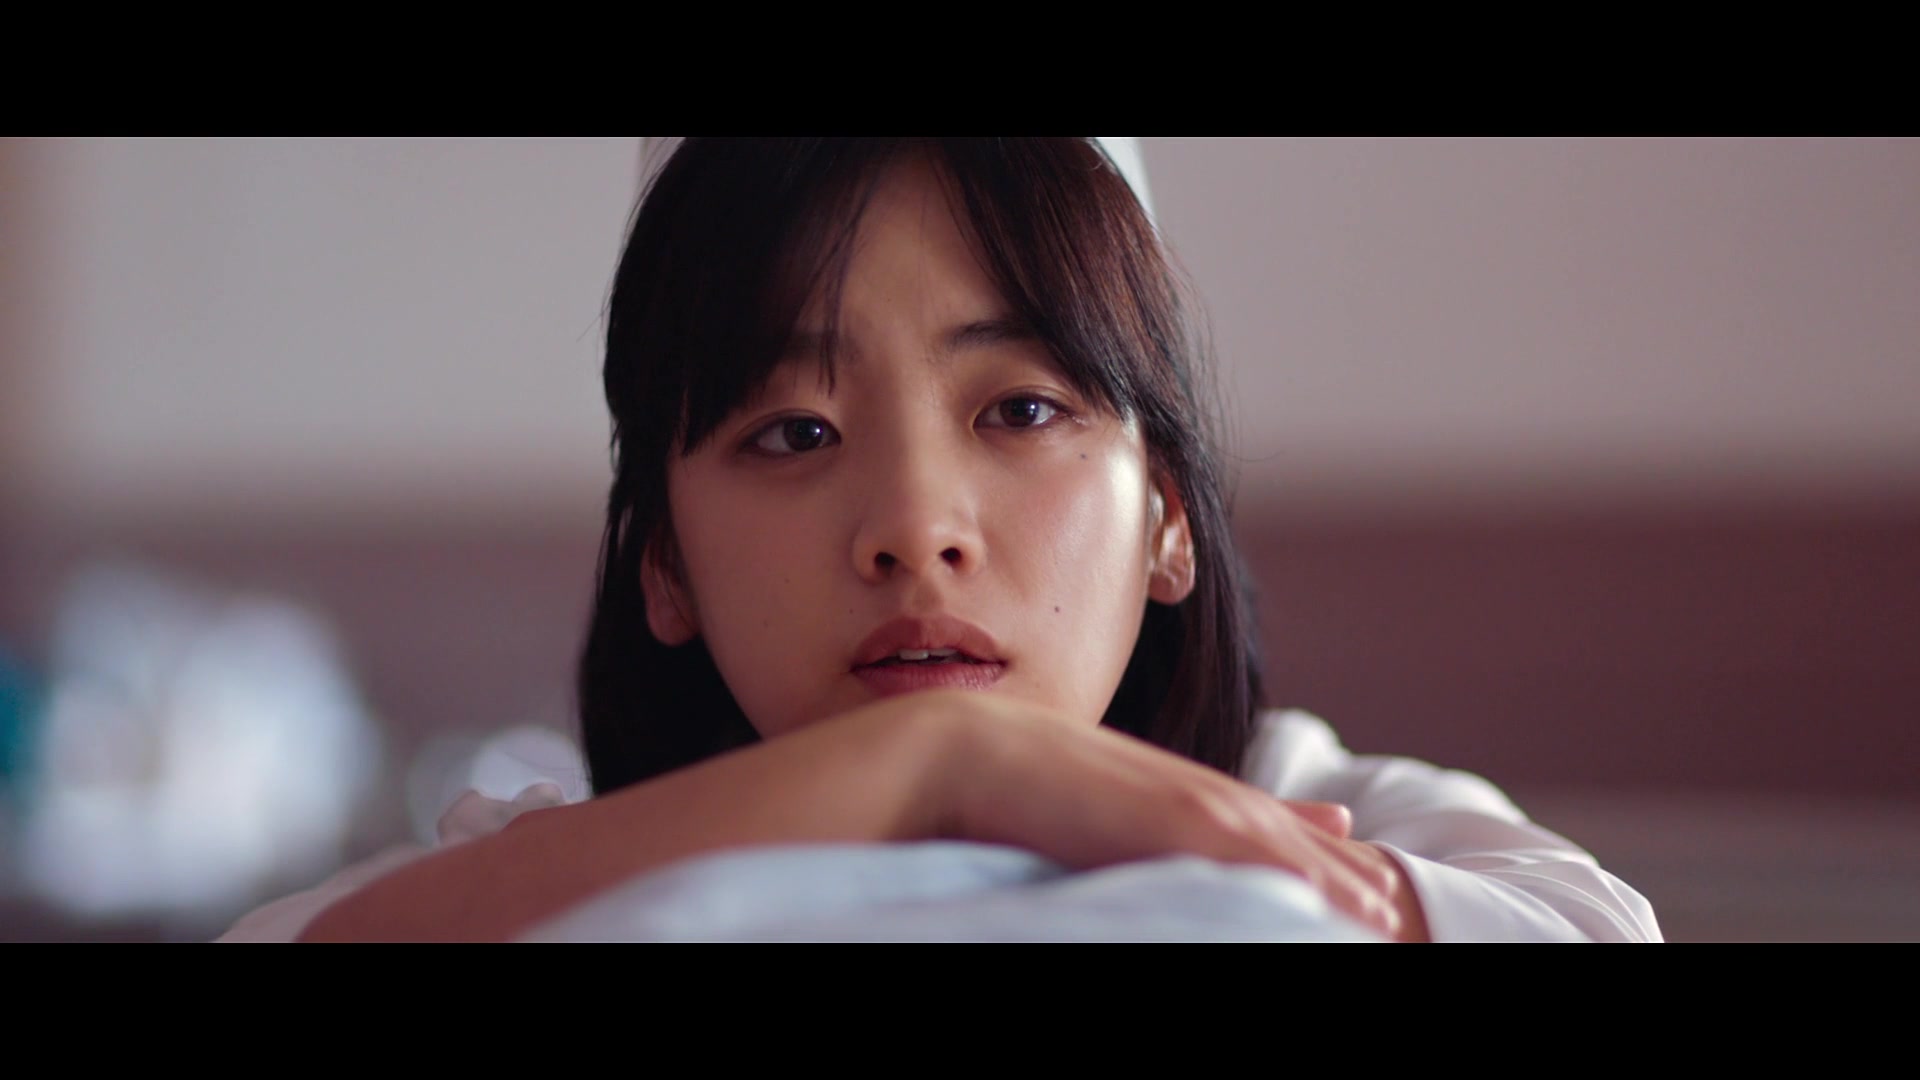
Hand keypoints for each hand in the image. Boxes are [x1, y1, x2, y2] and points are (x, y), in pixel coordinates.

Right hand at [883, 690, 1429, 940]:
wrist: (954, 751)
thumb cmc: (999, 787)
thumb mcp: (1084, 813)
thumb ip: (1137, 828)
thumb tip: (1173, 845)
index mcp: (1169, 793)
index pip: (1268, 832)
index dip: (1322, 865)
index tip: (1370, 895)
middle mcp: (1188, 792)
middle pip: (1292, 843)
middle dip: (1347, 882)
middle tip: (1396, 919)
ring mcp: (1182, 802)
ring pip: (1284, 852)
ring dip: (1338, 887)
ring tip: (1387, 921)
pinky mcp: (1170, 819)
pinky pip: (1250, 856)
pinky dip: (1297, 879)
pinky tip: (1334, 910)